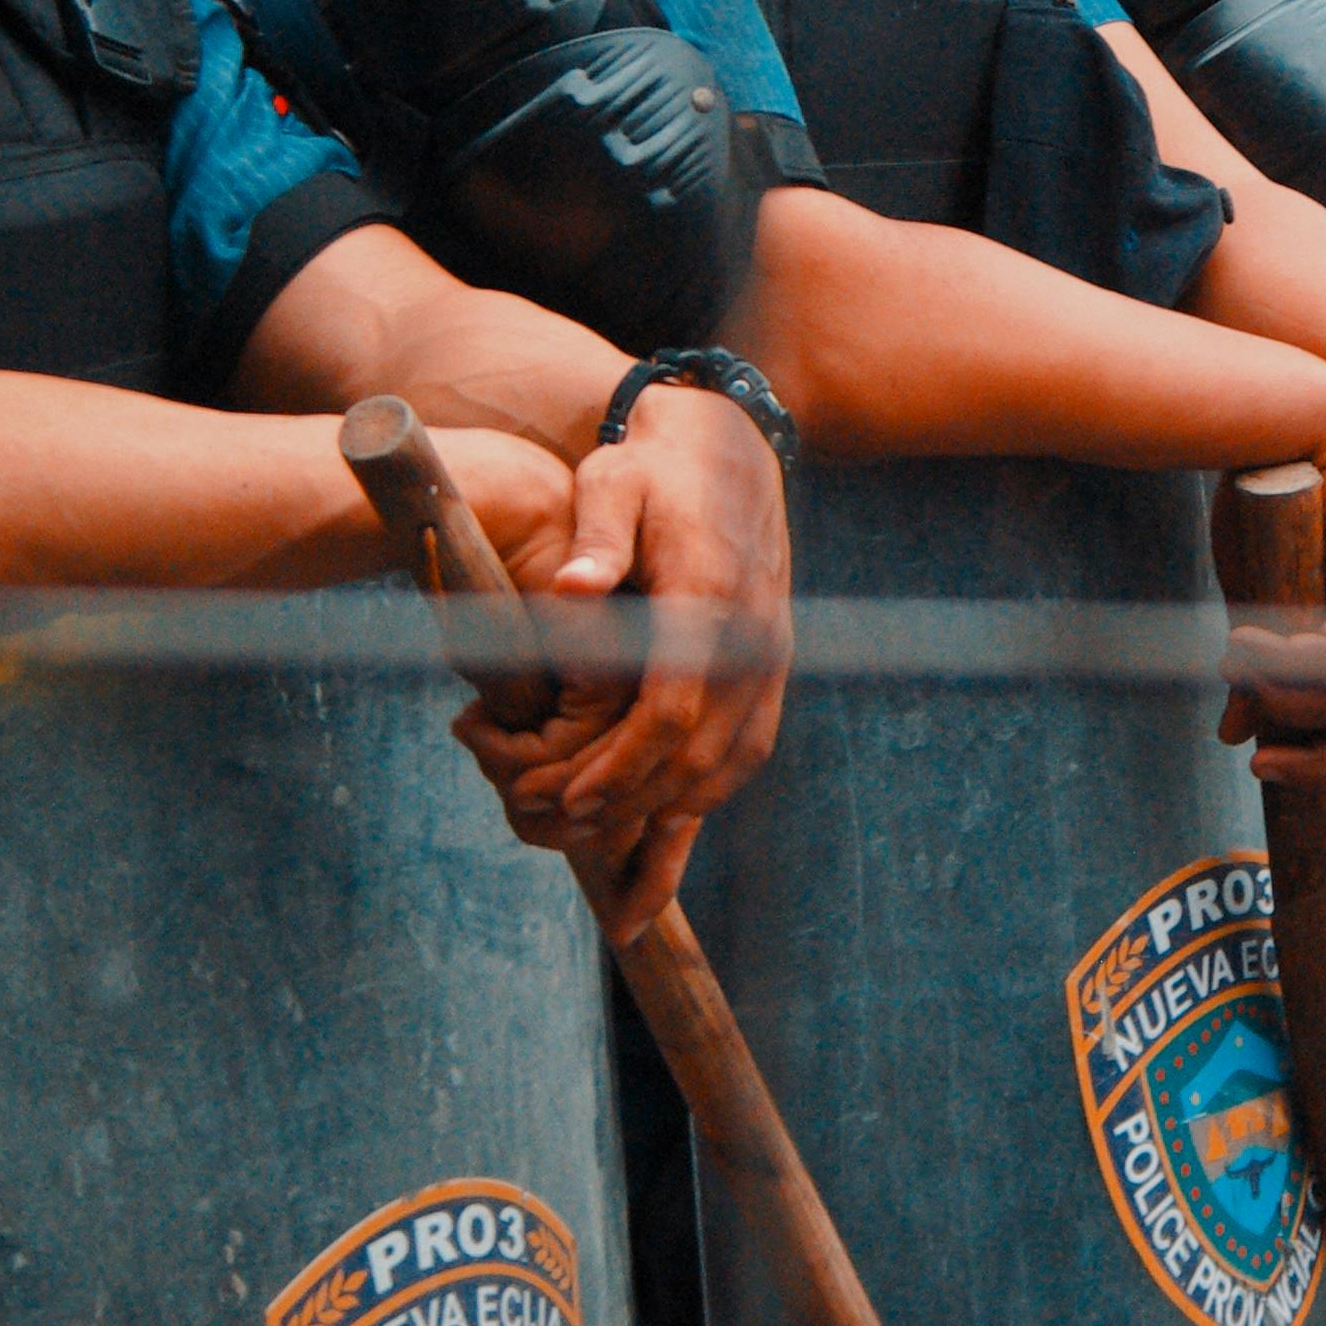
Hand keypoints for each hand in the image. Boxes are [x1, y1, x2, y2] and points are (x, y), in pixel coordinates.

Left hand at [461, 384, 789, 938]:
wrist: (731, 450)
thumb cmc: (655, 467)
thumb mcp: (615, 483)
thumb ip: (596, 536)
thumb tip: (572, 590)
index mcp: (713, 603)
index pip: (674, 708)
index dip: (621, 765)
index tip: (570, 799)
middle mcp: (753, 645)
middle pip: (695, 756)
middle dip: (626, 806)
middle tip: (556, 829)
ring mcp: (768, 667)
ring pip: (722, 771)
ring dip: (665, 822)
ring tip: (609, 874)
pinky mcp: (767, 678)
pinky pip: (740, 758)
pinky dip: (700, 806)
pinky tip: (660, 850)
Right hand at [1217, 414, 1325, 854]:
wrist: (1286, 418)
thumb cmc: (1268, 500)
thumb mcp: (1259, 598)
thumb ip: (1263, 668)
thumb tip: (1238, 733)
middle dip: (1324, 769)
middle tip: (1263, 766)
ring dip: (1293, 711)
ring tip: (1238, 683)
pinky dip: (1283, 668)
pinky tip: (1242, 649)